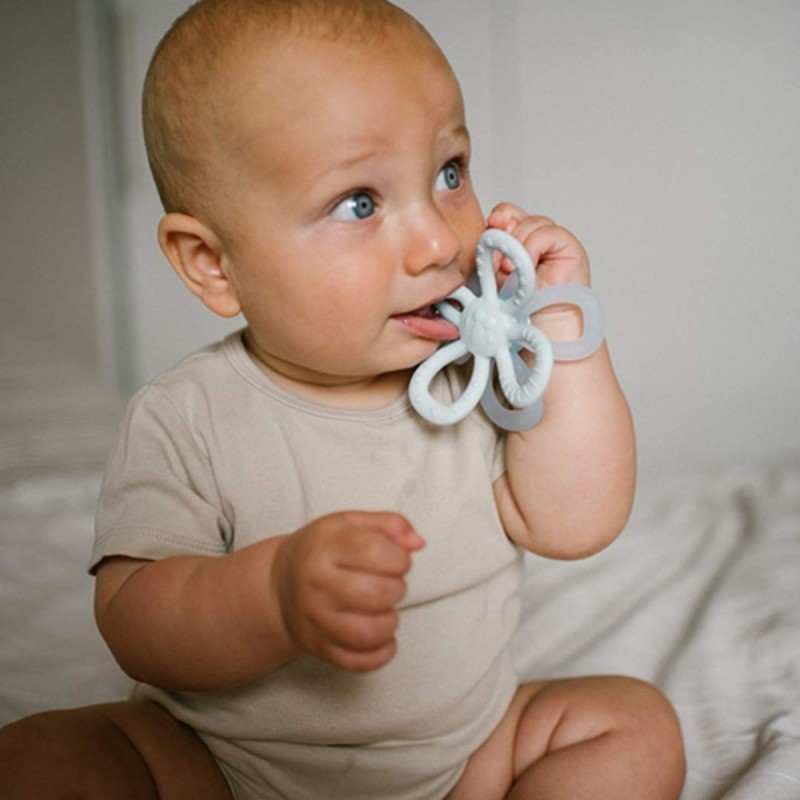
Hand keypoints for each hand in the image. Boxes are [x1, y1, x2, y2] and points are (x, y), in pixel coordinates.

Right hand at [271, 511, 424, 671]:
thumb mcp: (350, 523)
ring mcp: (316, 620)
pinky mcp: (319, 648)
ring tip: (385, 610)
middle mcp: (316, 583)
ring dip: (390, 623)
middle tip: (391, 584)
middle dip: (397, 589)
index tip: (397, 559)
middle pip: (375, 594)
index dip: (400, 558)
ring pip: (367, 633)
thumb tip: (418, 543)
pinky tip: (382, 636)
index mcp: (326, 546)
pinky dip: (380, 653)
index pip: (374, 552)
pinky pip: (357, 662)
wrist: (278, 586)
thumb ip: (389, 525)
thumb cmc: (322, 551)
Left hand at [487, 203, 590, 339]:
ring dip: (517, 245)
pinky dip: (532, 248)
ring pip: (532, 223)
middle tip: (498, 261)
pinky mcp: (569, 247)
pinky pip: (547, 234)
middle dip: (505, 236)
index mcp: (520, 242)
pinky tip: (527, 267)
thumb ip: (494, 250)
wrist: (540, 327)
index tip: (489, 227)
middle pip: (519, 216)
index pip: (509, 216)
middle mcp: (538, 239)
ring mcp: (555, 242)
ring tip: (511, 270)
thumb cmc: (521, 306)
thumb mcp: (497, 273)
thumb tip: (489, 230)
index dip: (499, 218)